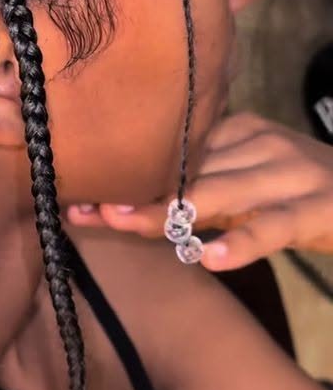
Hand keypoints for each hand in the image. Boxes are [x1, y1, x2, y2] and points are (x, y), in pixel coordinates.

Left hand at [66, 111, 332, 269]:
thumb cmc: (306, 191)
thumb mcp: (254, 179)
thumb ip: (204, 186)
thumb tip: (133, 206)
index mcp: (240, 131)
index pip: (174, 154)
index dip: (128, 176)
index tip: (79, 194)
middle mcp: (260, 144)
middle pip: (187, 172)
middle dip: (134, 193)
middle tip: (84, 209)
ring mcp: (290, 175)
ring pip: (220, 194)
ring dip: (170, 211)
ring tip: (125, 223)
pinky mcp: (317, 209)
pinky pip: (273, 226)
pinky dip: (242, 242)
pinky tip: (210, 258)